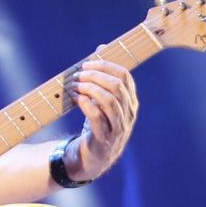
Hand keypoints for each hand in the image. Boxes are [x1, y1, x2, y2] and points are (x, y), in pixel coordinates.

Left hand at [65, 55, 138, 180]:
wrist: (95, 159)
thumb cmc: (99, 125)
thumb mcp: (104, 101)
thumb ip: (104, 76)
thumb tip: (101, 47)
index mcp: (130, 102)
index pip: (125, 76)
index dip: (105, 66)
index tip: (87, 63)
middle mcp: (128, 114)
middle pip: (117, 86)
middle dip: (95, 76)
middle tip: (78, 74)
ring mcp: (118, 128)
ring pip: (109, 101)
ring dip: (89, 89)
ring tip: (75, 85)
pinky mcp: (104, 139)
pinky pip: (98, 118)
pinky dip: (86, 105)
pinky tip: (77, 99)